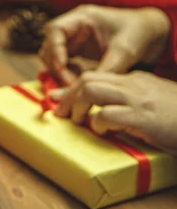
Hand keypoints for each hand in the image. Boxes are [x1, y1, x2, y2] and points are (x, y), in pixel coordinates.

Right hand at [39, 6, 170, 85]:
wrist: (151, 34)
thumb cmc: (139, 34)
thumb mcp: (124, 52)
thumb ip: (104, 70)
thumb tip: (85, 91)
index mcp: (83, 17)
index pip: (55, 29)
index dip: (54, 49)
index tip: (62, 67)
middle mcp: (73, 27)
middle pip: (49, 46)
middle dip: (56, 66)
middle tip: (70, 84)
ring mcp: (73, 40)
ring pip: (51, 57)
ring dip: (58, 73)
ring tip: (75, 85)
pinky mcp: (76, 52)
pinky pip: (61, 65)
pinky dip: (64, 75)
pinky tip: (78, 82)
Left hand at [50, 71, 176, 153]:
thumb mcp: (150, 105)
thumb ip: (126, 104)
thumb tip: (98, 115)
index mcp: (135, 81)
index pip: (95, 76)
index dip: (71, 89)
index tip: (56, 99)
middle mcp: (134, 85)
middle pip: (88, 79)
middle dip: (68, 96)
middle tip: (60, 113)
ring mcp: (138, 100)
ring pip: (92, 90)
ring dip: (78, 107)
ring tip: (77, 121)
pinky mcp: (142, 117)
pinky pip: (107, 115)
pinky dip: (97, 123)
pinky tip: (101, 132)